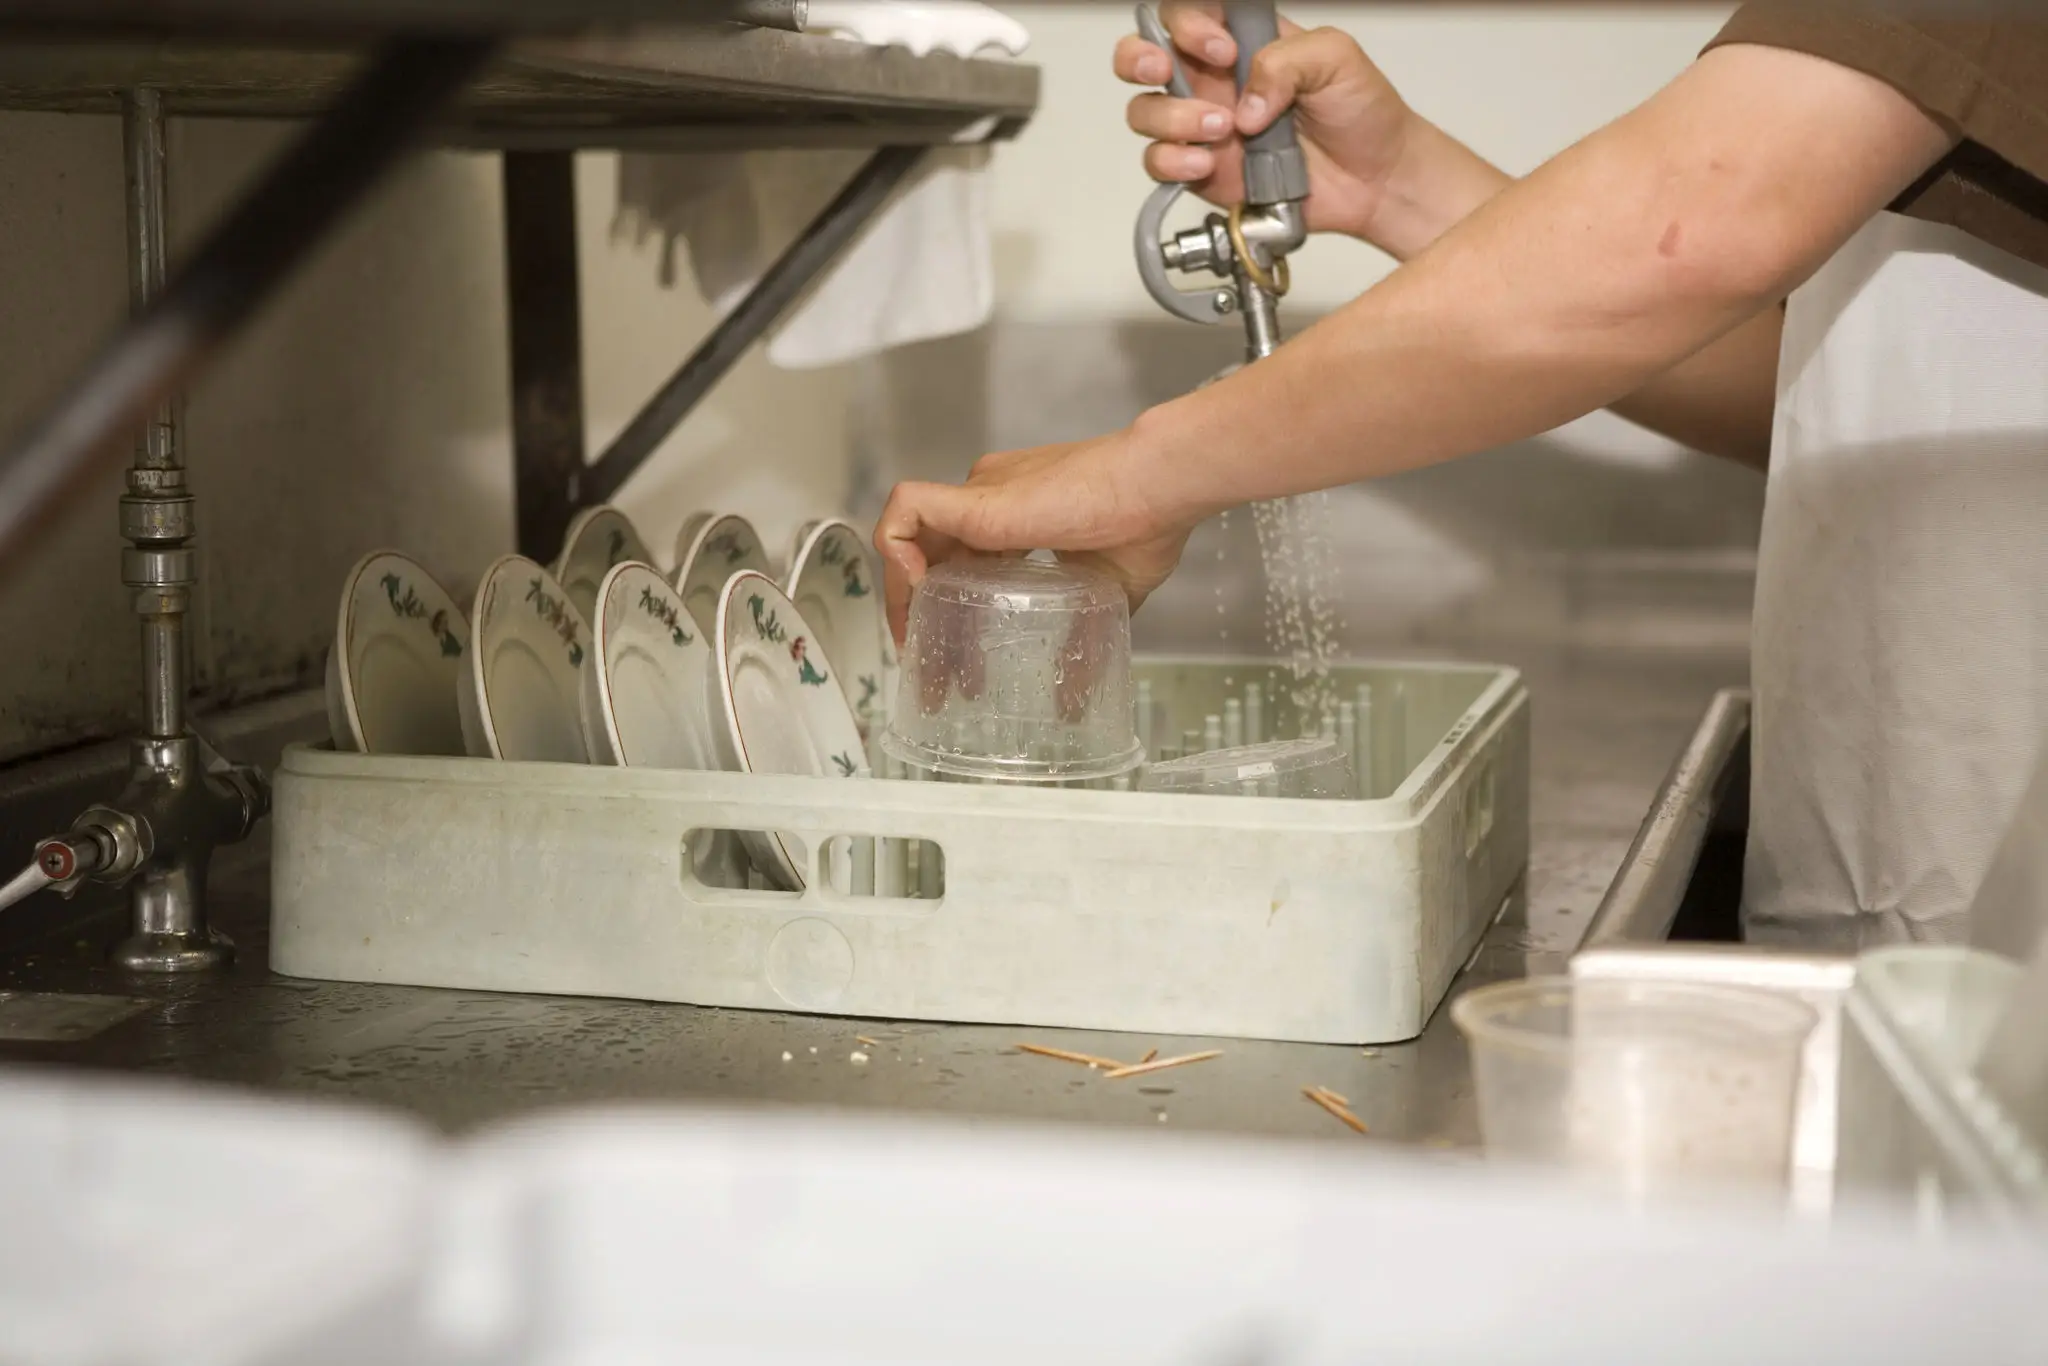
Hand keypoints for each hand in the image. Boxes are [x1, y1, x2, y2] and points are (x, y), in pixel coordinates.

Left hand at [873, 428, 1193, 644]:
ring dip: (902, 595)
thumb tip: (1074, 704)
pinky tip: (916, 596)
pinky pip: (906, 512)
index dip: (949, 605)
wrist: (1159, 486)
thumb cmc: (1145, 525)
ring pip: (911, 537)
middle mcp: (990, 499)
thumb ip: (1080, 643)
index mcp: (1018, 515)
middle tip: (932, 672)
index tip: (955, 655)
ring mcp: (980, 496)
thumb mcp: (1104, 596)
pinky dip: (895, 550)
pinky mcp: (976, 499)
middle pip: (933, 556)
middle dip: (922, 616)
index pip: (963, 559)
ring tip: (915, 651)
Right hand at [1116, 3, 1419, 243]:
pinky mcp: (1201, 172)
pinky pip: (1159, 163)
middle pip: (1143, 56)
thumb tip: (1243, 102)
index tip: (1224, 50)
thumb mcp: (1335, 58)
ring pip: (1145, 112)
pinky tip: (1208, 162)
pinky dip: (1173, 161)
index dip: (1188, 25)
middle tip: (1163, 71)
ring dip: (1171, 117)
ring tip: (1221, 128)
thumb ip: (1285, 60)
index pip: (1185, 14)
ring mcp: (1202, 127)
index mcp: (1240, 42)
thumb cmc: (1360, 111)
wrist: (1374, 179)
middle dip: (1139, 58)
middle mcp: (1211, 80)